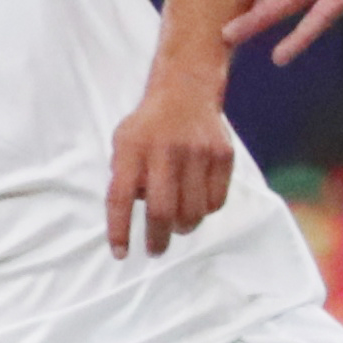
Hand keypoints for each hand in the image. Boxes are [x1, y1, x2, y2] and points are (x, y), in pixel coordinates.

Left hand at [105, 73, 233, 255]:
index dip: (119, 230)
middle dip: (157, 240)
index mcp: (133, 147)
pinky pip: (215, 201)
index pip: (121, 197)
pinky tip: (196, 203)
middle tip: (154, 250)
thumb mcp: (124, 142)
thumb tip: (129, 219)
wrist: (186, 89)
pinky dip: (204, 211)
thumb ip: (124, 177)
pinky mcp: (222, 155)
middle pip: (162, 211)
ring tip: (177, 225)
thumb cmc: (149, 125)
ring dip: (182, 227)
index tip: (121, 253)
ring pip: (192, 212)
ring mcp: (197, 152)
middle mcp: (165, 150)